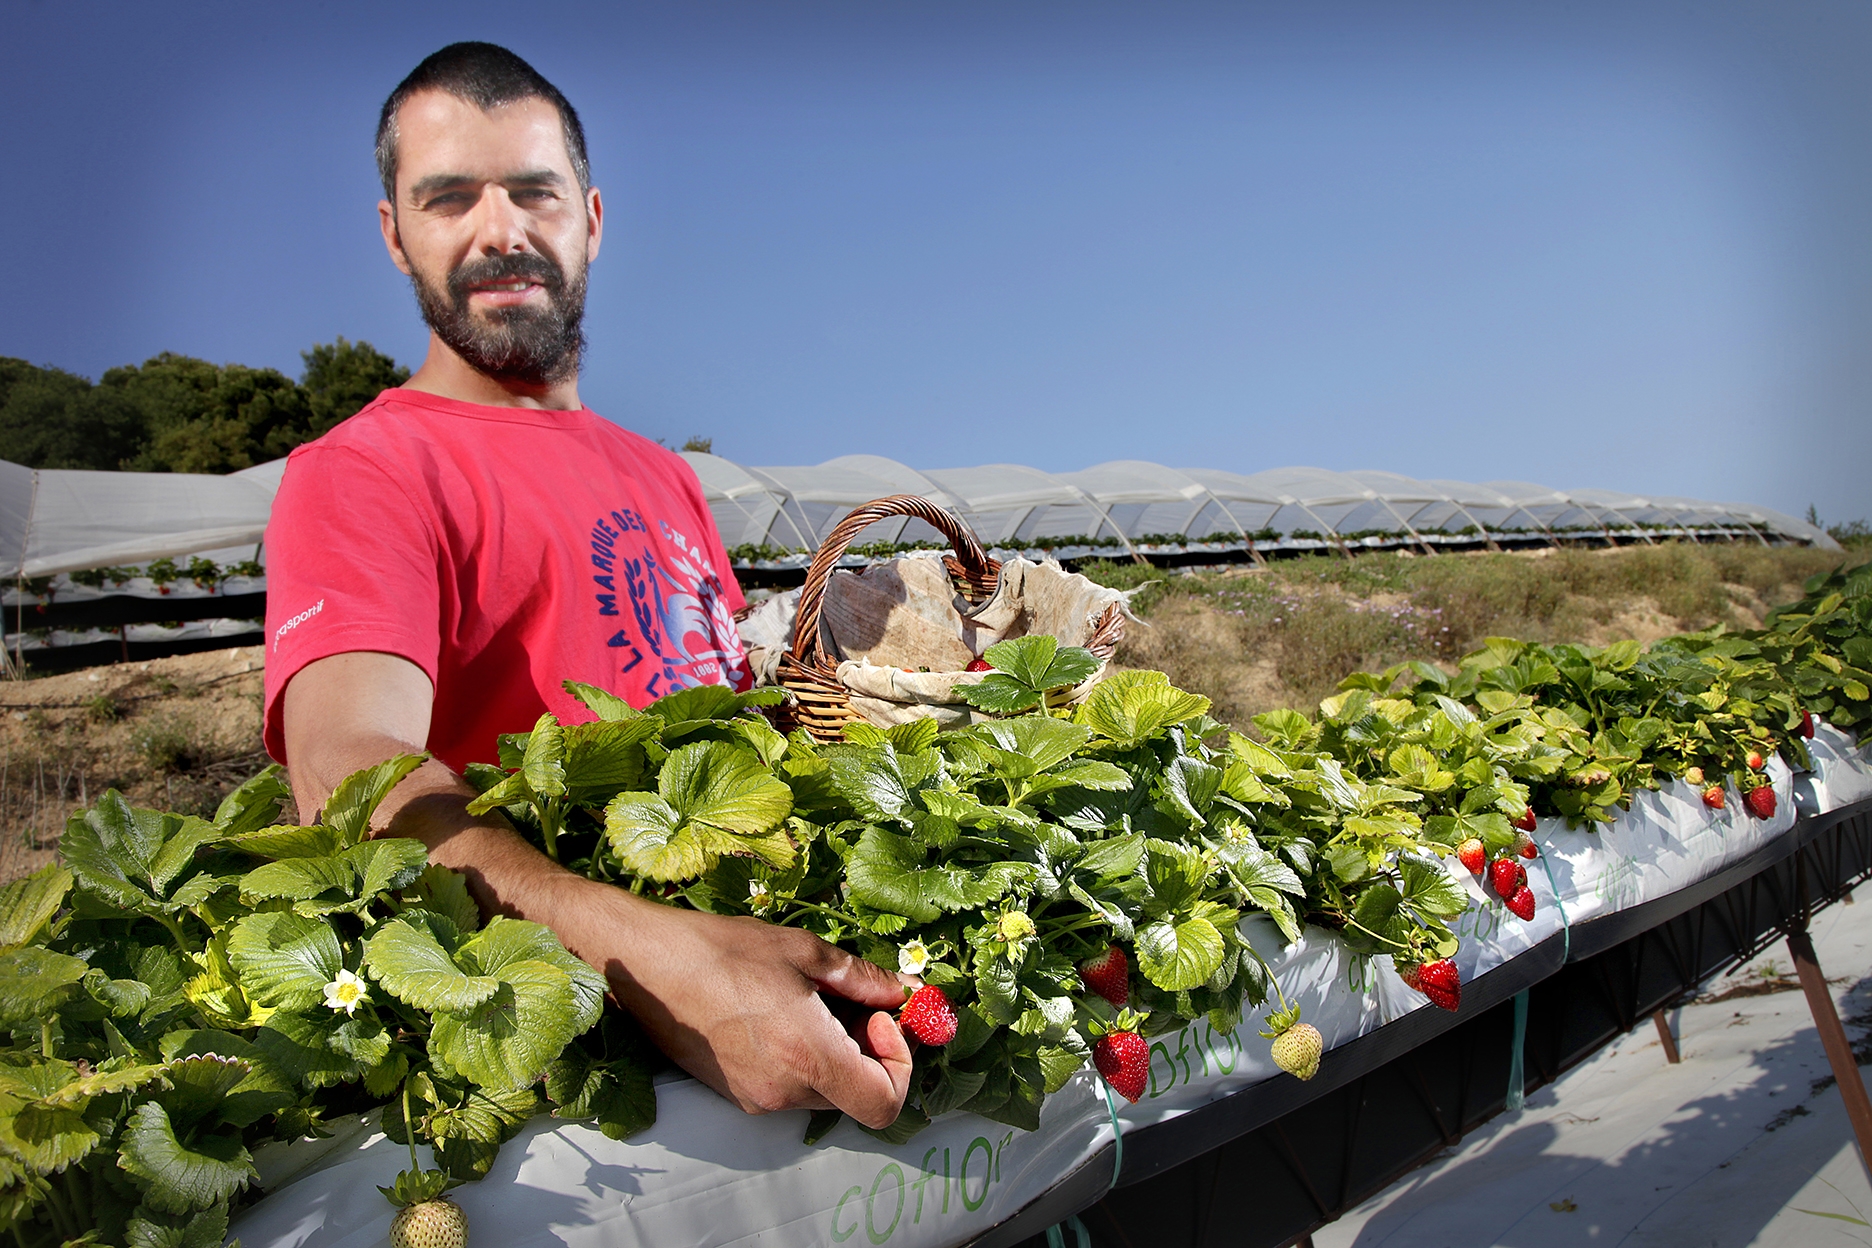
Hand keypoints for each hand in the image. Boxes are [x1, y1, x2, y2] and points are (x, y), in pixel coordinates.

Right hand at [555, 879, 916, 1128]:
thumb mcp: (803, 951)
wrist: (645, 964)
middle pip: (855, 1095)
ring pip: (822, 1090)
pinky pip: (788, 1087)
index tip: (881, 1019)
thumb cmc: (722, 950)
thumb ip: (862, 979)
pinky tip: (781, 1012)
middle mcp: (783, 1091)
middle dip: (868, 1051)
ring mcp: (755, 1099)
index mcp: (808, 1057)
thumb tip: (902, 992)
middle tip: (854, 1001)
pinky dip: (802, 1058)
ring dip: (834, 1053)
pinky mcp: (734, 1095)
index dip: (899, 1065)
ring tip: (811, 1000)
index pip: (883, 1103)